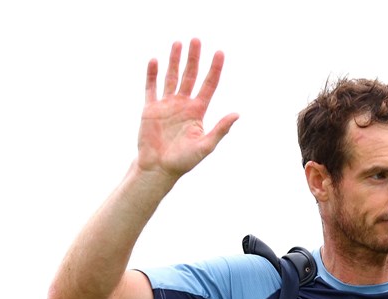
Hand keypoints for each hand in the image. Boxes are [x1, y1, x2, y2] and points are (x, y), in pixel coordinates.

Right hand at [138, 39, 239, 179]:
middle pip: (190, 75)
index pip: (209, 85)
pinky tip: (154, 60)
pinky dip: (152, 74)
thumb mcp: (205, 146)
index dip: (214, 69)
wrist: (159, 168)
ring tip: (178, 43)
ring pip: (172, 77)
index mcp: (197, 111)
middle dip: (194, 58)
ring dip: (175, 61)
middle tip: (196, 40)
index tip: (219, 52)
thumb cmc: (183, 161)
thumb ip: (220, 129)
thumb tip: (237, 114)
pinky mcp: (150, 109)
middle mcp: (183, 104)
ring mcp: (166, 105)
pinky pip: (151, 88)